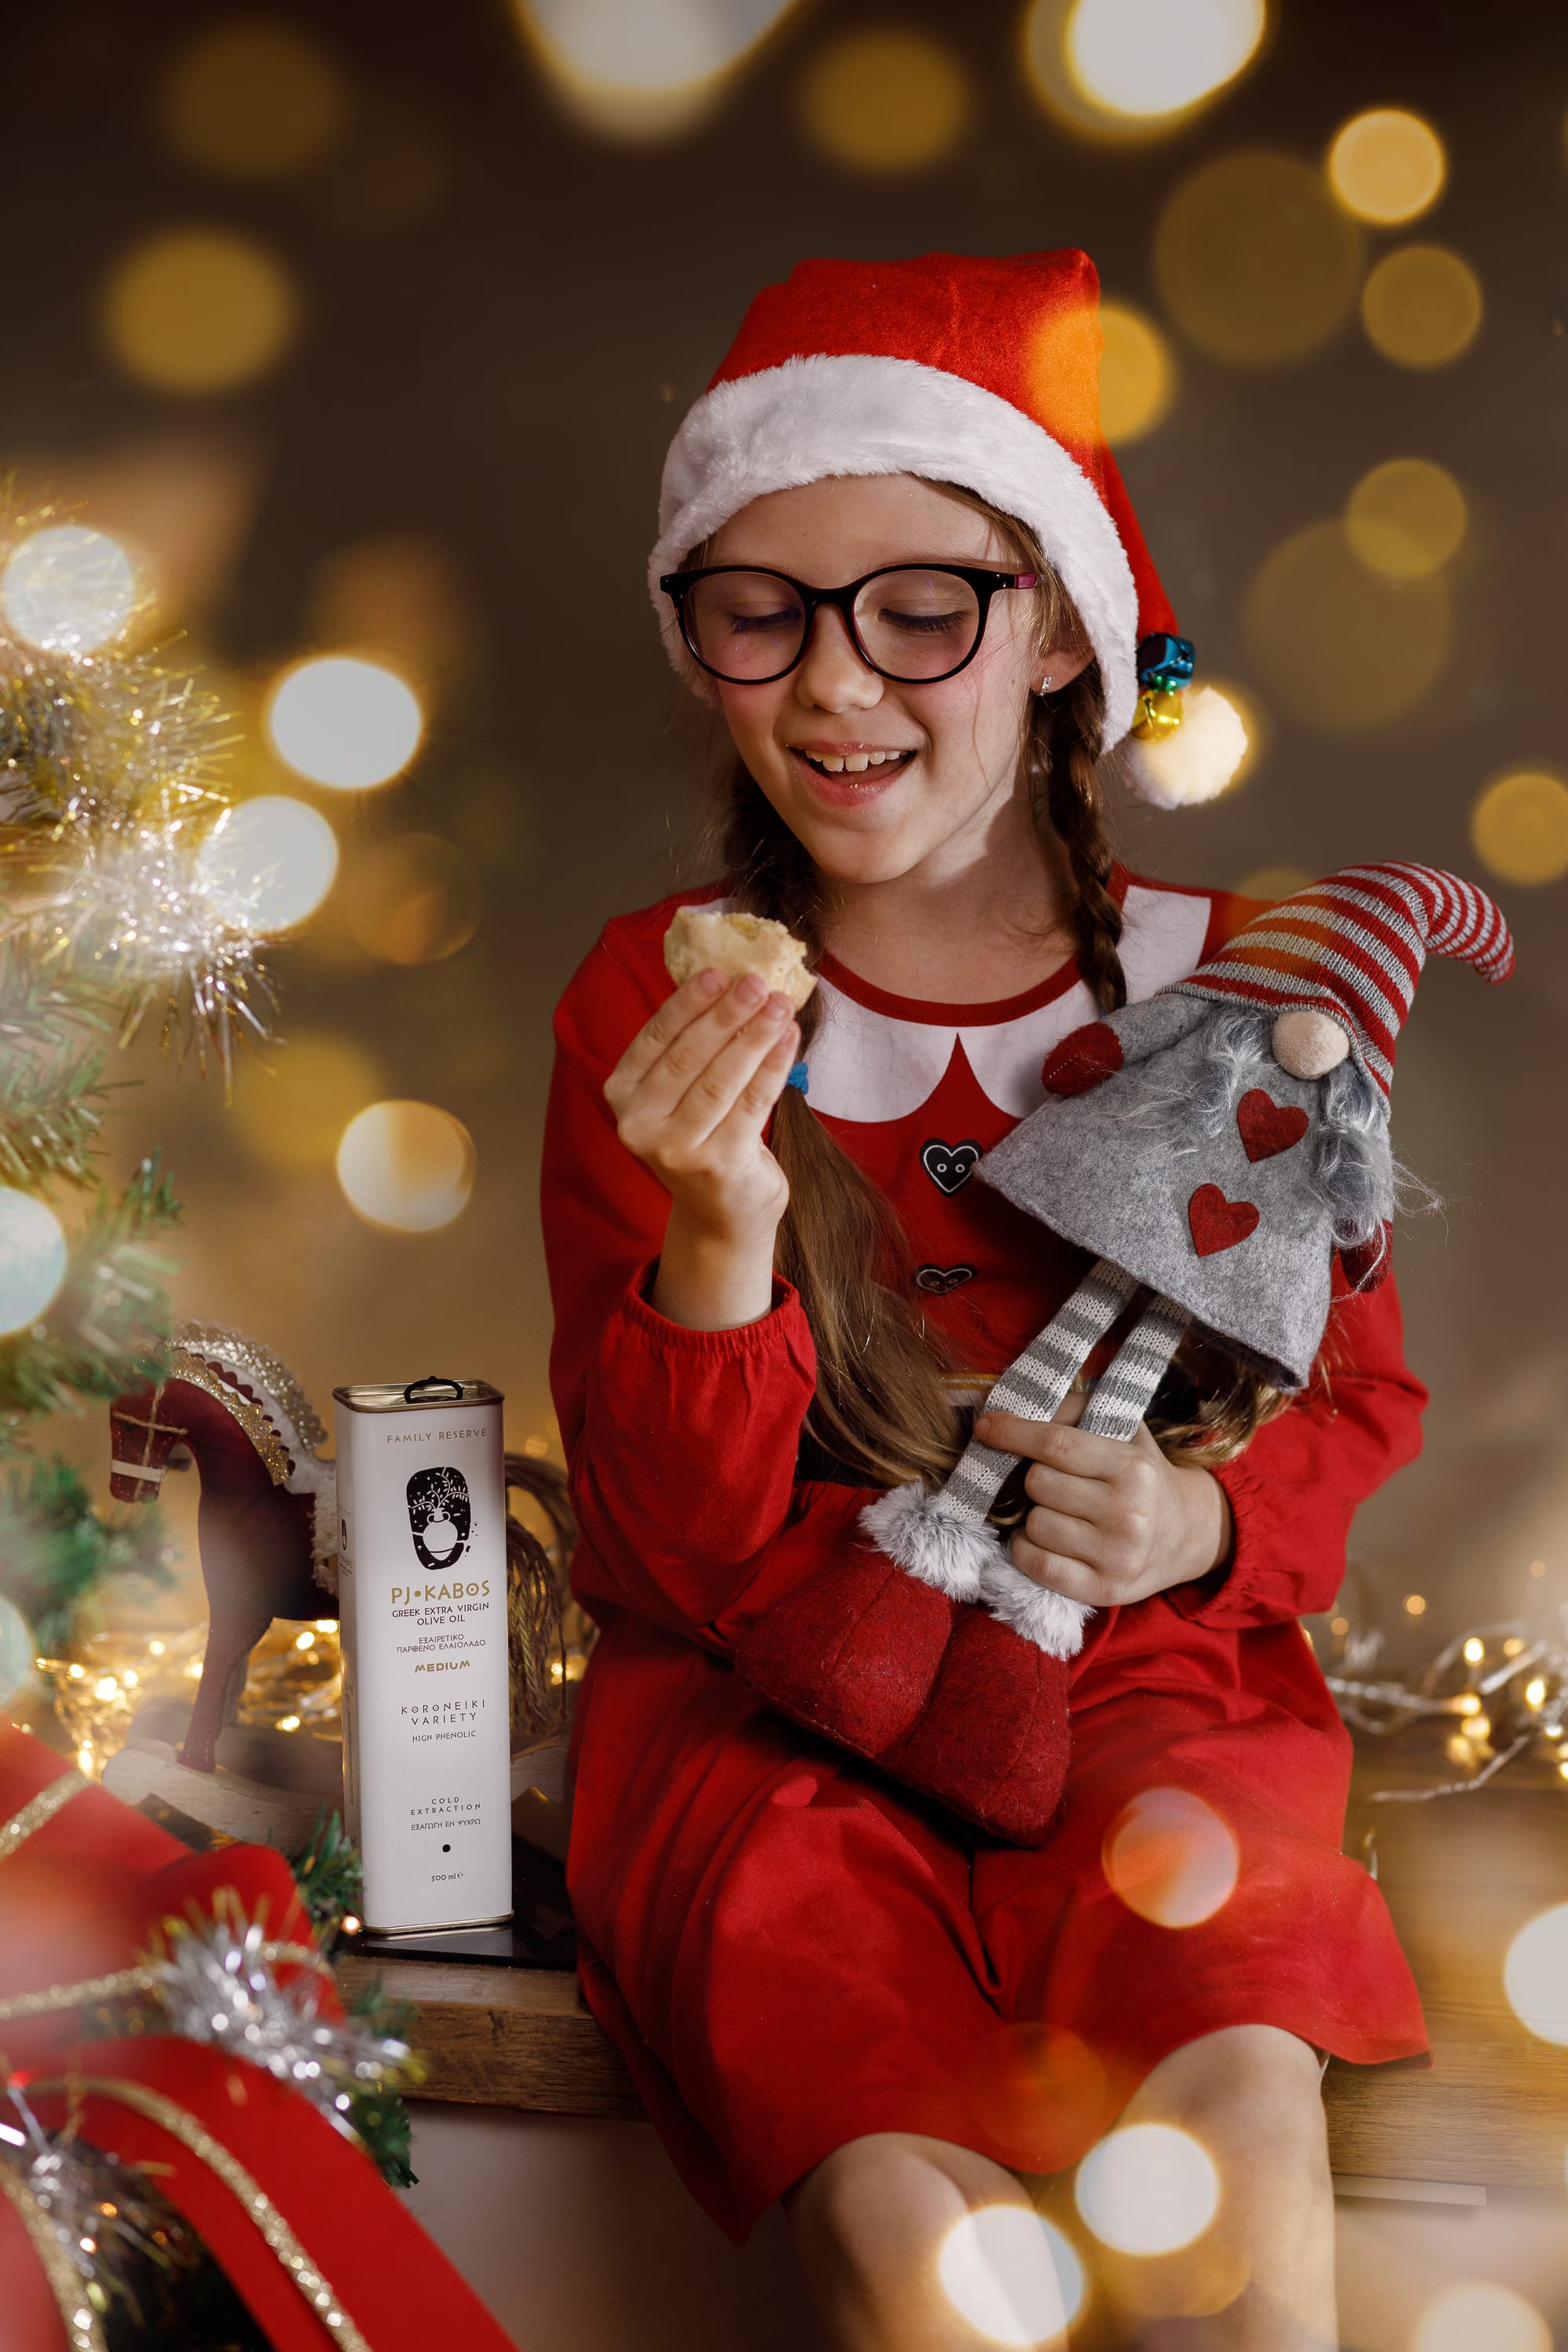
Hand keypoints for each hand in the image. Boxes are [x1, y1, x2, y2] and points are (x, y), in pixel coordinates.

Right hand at [605, 968, 799, 1328]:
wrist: (722, 1213)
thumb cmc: (704, 1137)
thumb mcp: (681, 1093)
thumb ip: (692, 1045)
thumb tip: (730, 980)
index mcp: (621, 1095)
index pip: (654, 1038)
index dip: (686, 1003)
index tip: (717, 972)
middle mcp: (638, 1124)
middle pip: (688, 1056)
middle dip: (726, 1014)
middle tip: (757, 982)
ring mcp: (675, 1149)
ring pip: (721, 1080)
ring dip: (755, 1037)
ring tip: (780, 1006)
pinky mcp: (716, 1165)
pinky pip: (751, 1105)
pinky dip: (773, 1067)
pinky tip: (789, 1039)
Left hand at [973, 1395, 1232, 1608]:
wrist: (1186, 1533)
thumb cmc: (1139, 1475)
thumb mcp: (1122, 1431)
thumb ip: (1072, 1412)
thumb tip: (1011, 1409)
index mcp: (1132, 1469)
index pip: (1055, 1445)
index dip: (1013, 1433)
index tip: (986, 1426)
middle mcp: (1128, 1514)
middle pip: (1037, 1484)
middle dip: (1036, 1478)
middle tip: (1056, 1482)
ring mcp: (1116, 1557)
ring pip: (1033, 1525)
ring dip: (1033, 1516)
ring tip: (1059, 1512)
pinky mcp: (1102, 1591)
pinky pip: (1034, 1564)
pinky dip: (1028, 1549)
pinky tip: (1048, 1540)